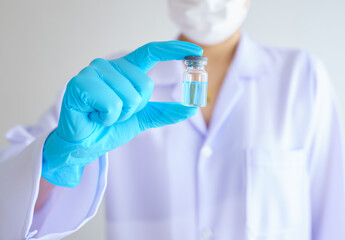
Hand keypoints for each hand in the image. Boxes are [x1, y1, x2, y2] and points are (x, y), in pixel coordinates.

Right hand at [42, 41, 202, 186]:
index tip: (197, 51)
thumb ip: (164, 112)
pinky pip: (112, 104)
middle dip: (135, 108)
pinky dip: (107, 118)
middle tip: (115, 114)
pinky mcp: (80, 84)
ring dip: (119, 115)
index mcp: (124, 70)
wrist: (84, 146)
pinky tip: (94, 116)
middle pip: (144, 84)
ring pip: (129, 96)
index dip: (173, 49)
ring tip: (102, 115)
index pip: (151, 51)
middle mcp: (109, 66)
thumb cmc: (108, 127)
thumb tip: (192, 108)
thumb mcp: (141, 118)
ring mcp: (93, 72)